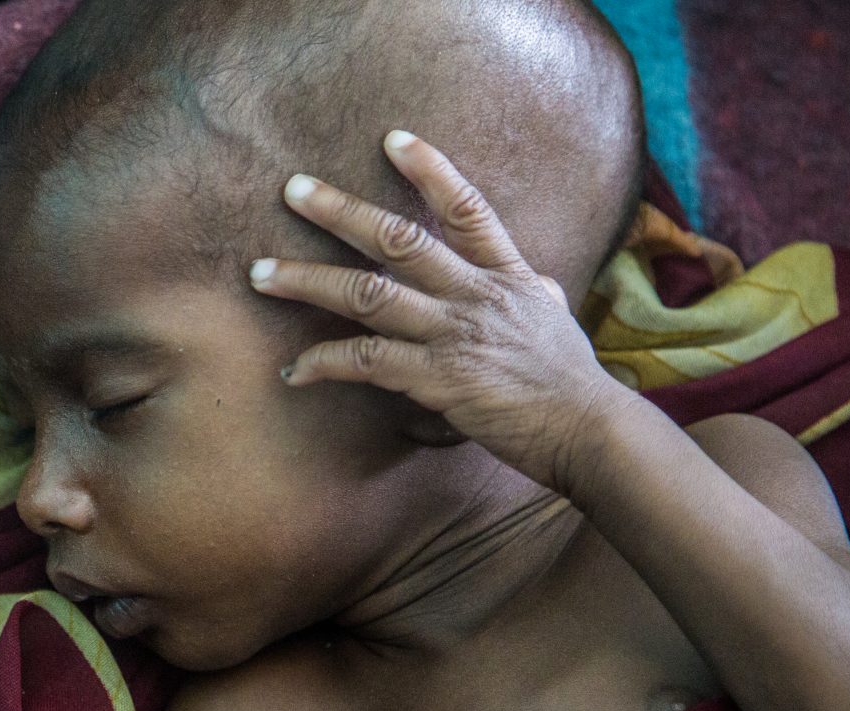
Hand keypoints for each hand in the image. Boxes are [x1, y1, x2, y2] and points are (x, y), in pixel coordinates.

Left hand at [248, 128, 631, 491]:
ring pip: (367, 294)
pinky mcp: (436, 380)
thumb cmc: (570, 382)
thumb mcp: (553, 317)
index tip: (392, 139)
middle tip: (294, 190)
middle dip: (340, 212)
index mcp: (504, 276)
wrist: (588, 431)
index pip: (466, 208)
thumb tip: (528, 277)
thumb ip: (529, 290)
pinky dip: (324, 363)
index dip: (429, 170)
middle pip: (398, 239)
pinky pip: (366, 362)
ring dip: (307, 282)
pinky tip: (294, 370)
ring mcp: (453, 335)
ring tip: (261, 275)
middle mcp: (474, 295)